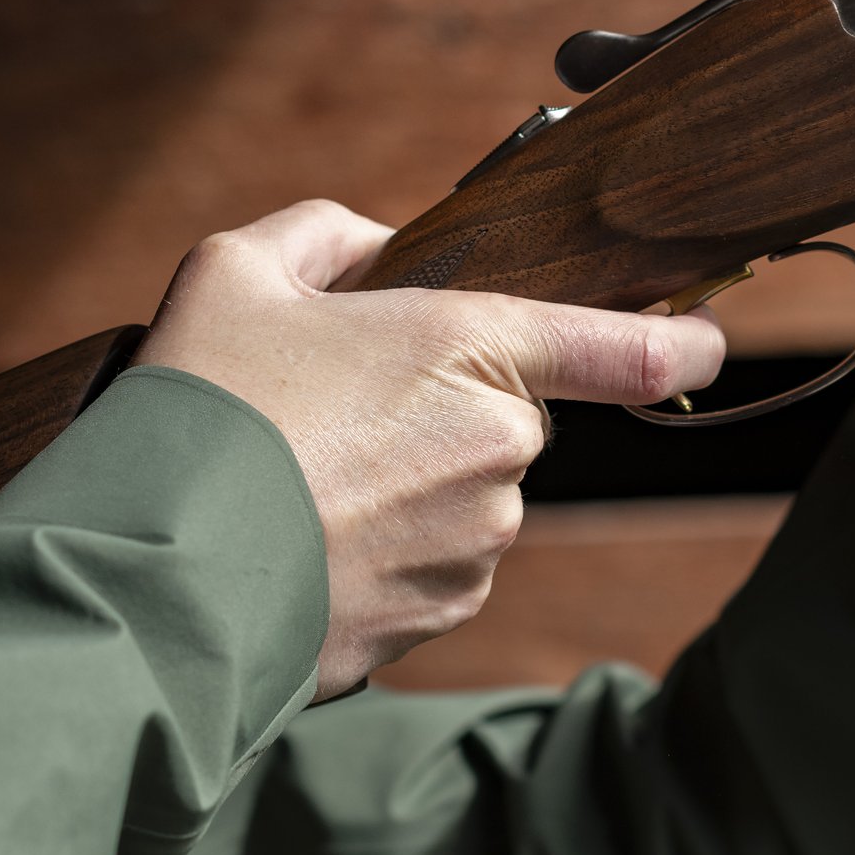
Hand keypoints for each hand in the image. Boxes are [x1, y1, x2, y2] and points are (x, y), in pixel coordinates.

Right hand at [134, 200, 725, 699]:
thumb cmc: (198, 409)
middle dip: (439, 413)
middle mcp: (496, 450)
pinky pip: (434, 571)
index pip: (626, 346)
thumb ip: (325, 237)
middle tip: (331, 412)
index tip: (702, 342)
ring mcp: (474, 543)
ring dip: (408, 491)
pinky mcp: (438, 617)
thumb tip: (374, 253)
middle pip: (506, 421)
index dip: (681, 342)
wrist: (151, 571)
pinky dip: (384, 558)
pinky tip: (306, 544)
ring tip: (302, 485)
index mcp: (469, 348)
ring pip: (469, 500)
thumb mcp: (237, 270)